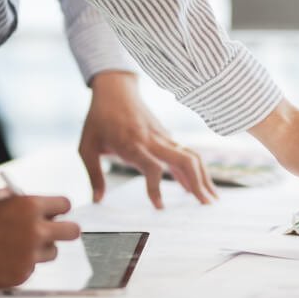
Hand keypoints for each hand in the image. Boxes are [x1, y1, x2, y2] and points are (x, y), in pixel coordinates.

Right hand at [0, 190, 80, 287]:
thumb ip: (15, 199)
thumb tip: (31, 203)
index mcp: (28, 206)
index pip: (64, 205)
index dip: (57, 207)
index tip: (53, 211)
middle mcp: (34, 232)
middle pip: (71, 232)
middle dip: (62, 229)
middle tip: (50, 229)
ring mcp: (29, 257)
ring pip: (52, 252)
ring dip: (41, 248)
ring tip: (16, 244)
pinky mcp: (20, 276)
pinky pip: (32, 267)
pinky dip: (22, 263)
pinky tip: (2, 258)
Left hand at [79, 71, 216, 208]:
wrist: (115, 89)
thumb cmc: (98, 119)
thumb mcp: (86, 146)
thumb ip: (93, 175)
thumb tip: (98, 200)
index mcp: (132, 144)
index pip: (152, 167)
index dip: (156, 187)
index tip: (159, 207)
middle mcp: (153, 140)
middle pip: (184, 160)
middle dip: (198, 183)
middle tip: (207, 205)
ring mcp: (164, 137)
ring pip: (191, 156)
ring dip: (204, 177)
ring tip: (212, 199)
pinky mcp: (167, 136)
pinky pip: (187, 154)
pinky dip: (196, 171)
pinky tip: (197, 188)